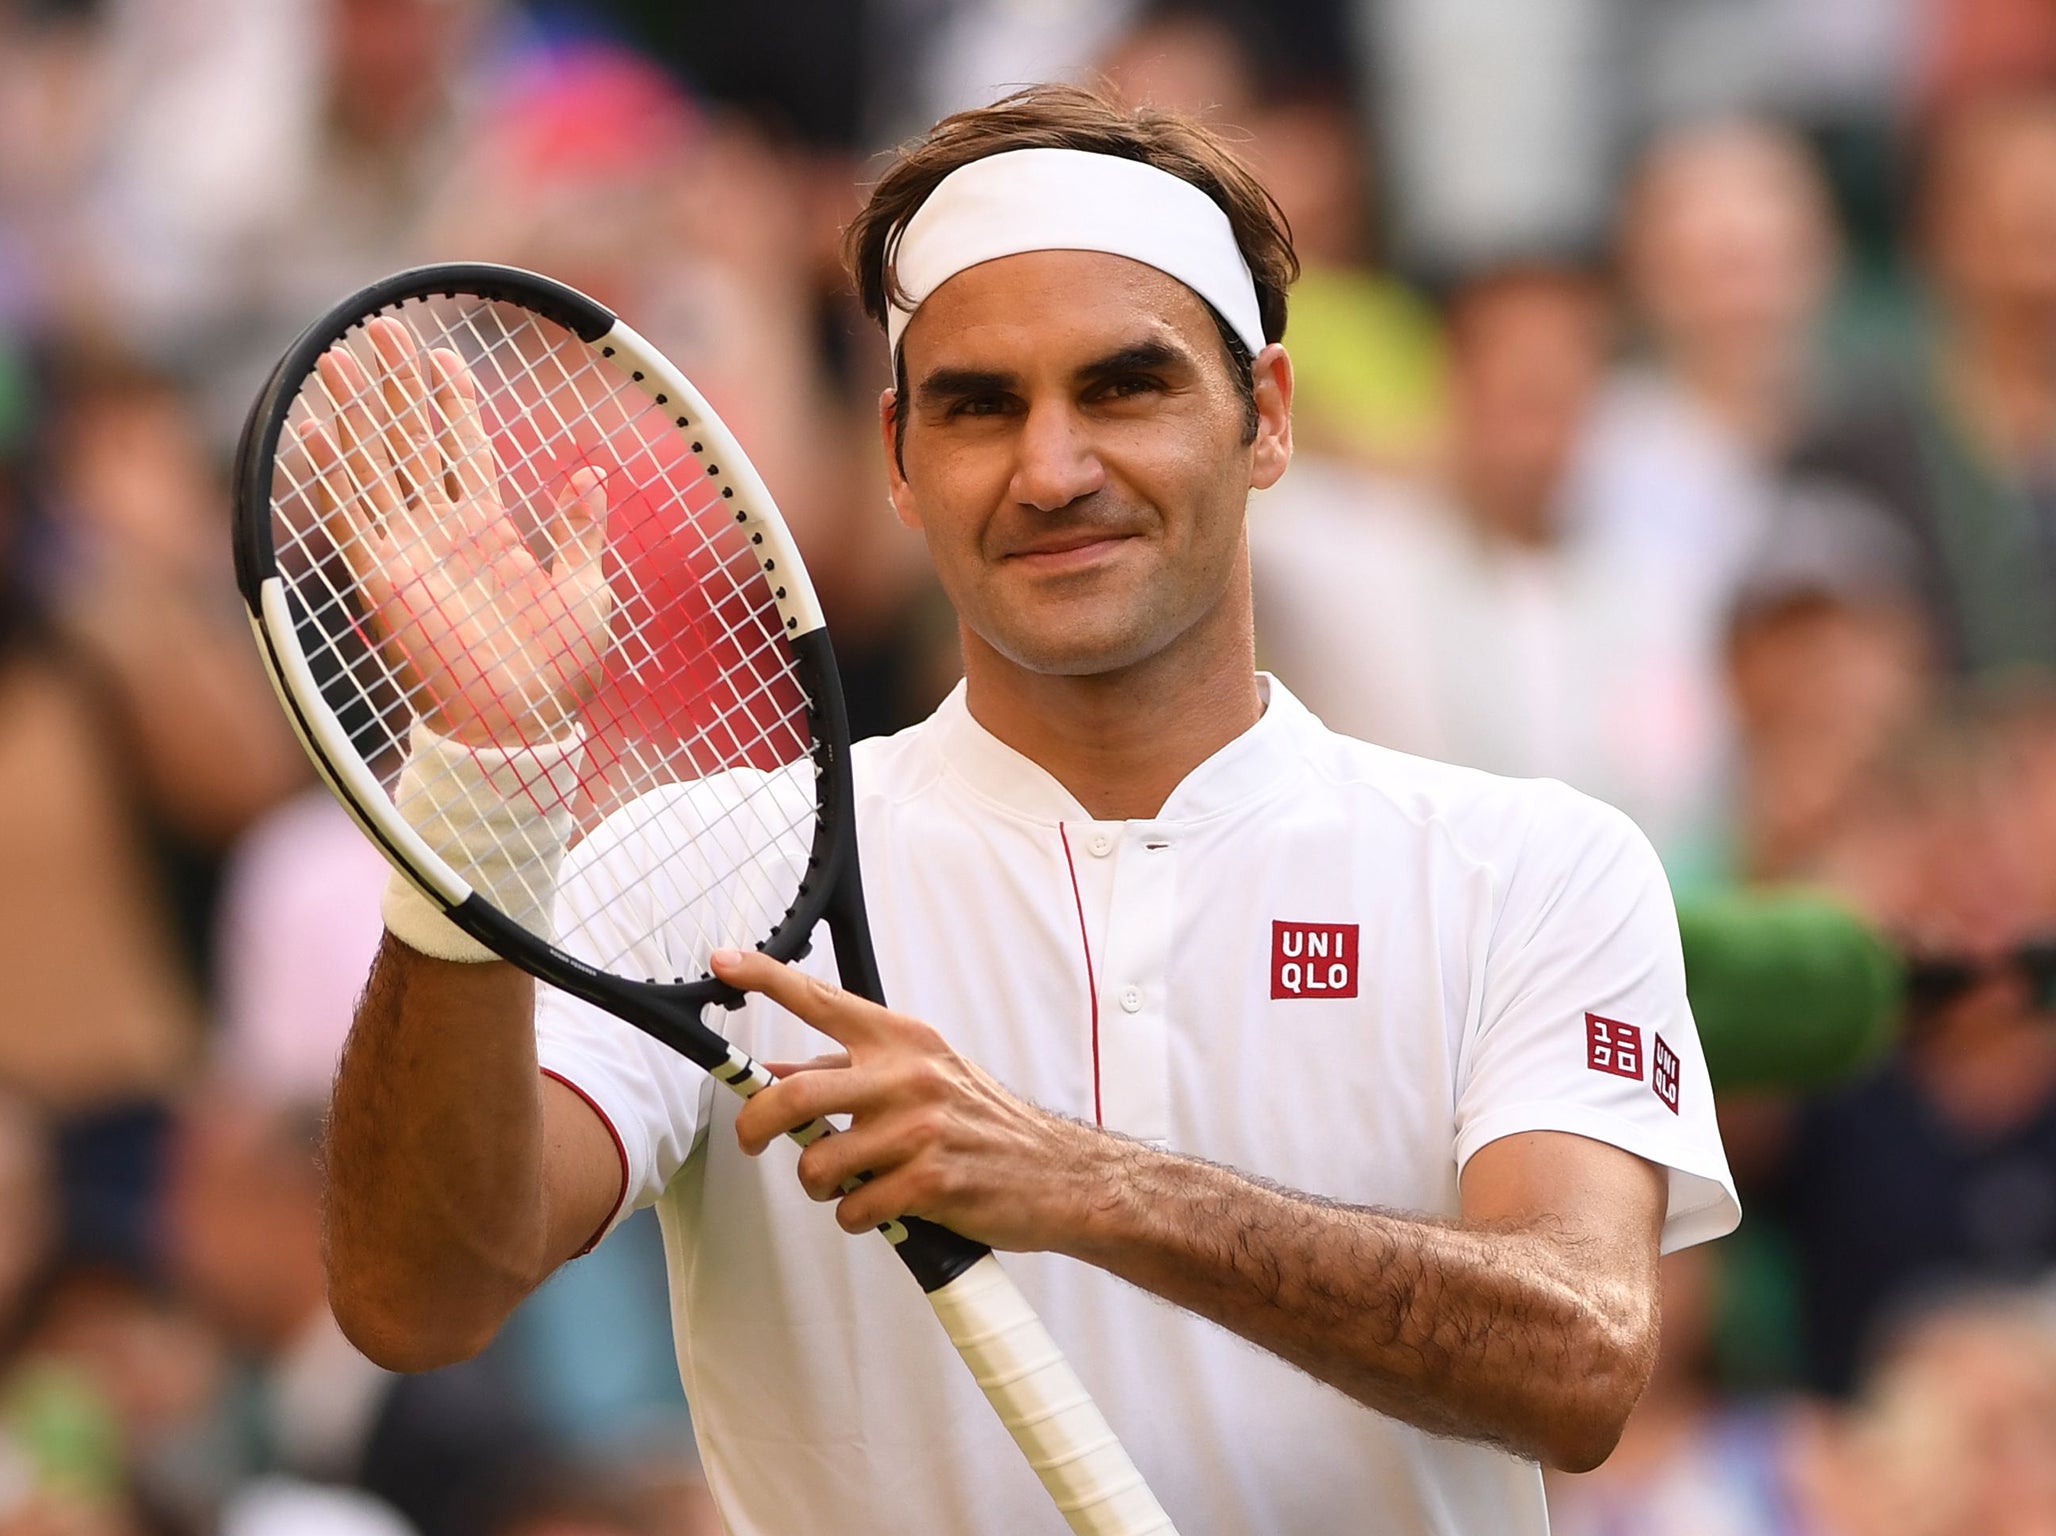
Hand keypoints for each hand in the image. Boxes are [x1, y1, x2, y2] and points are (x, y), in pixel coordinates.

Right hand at [298, 316, 610, 746]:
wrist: (523, 728)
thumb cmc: (559, 672)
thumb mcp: (584, 591)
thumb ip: (577, 532)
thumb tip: (588, 474)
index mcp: (489, 532)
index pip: (463, 451)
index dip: (453, 404)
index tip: (445, 357)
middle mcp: (442, 534)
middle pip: (411, 443)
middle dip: (397, 387)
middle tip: (383, 330)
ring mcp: (409, 553)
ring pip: (376, 465)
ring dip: (358, 412)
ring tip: (341, 357)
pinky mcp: (383, 578)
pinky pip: (350, 514)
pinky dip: (333, 470)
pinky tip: (316, 426)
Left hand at [713, 948, 1120, 1249]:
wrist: (1056, 1172)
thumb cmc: (982, 1124)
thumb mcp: (921, 1078)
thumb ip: (848, 1075)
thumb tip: (773, 1076)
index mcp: (903, 1040)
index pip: (821, 999)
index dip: (765, 978)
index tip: (724, 962)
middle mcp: (907, 1075)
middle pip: (795, 1095)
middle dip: (757, 1126)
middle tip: (753, 1141)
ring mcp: (919, 1128)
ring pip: (818, 1164)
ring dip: (821, 1186)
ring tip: (850, 1186)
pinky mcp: (930, 1181)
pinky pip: (854, 1209)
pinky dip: (858, 1218)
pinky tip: (885, 1208)